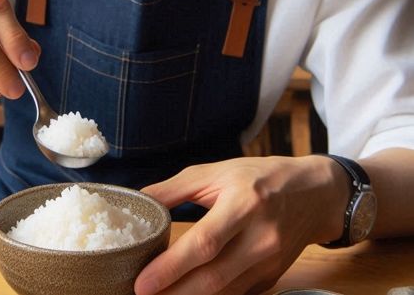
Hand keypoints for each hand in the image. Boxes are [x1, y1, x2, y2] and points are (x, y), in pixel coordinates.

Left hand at [135, 156, 349, 294]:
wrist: (316, 194)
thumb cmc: (260, 178)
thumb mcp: (216, 172)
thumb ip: (173, 189)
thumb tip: (137, 201)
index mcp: (244, 204)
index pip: (204, 243)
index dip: (171, 267)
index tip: (142, 282)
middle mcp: (261, 238)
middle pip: (213, 278)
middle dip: (173, 292)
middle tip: (141, 294)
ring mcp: (270, 263)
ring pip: (224, 292)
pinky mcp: (272, 278)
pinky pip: (236, 293)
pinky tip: (186, 293)